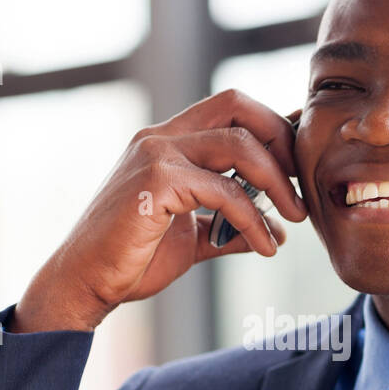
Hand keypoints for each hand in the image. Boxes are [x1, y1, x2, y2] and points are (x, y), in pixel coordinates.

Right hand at [13, 90, 306, 332]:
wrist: (87, 283)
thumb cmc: (131, 260)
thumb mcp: (192, 239)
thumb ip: (229, 227)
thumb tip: (275, 232)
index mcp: (168, 141)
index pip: (230, 109)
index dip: (272, 129)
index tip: (298, 167)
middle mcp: (160, 137)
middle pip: (237, 105)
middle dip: (280, 139)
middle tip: (301, 184)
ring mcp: (156, 154)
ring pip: (238, 145)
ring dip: (277, 182)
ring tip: (295, 218)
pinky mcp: (156, 181)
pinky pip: (224, 191)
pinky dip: (253, 219)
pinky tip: (266, 246)